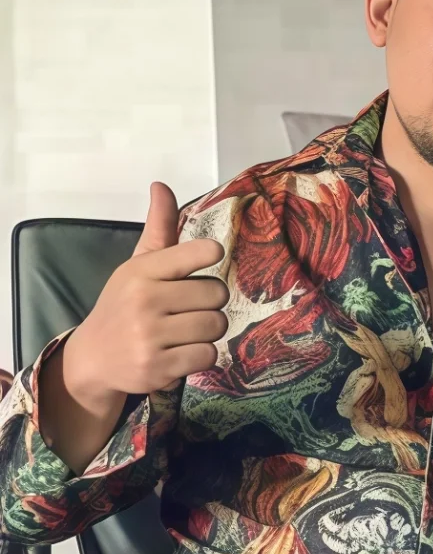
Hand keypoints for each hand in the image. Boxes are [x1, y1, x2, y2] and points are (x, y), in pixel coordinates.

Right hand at [65, 181, 229, 401]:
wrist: (94, 359)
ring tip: (185, 331)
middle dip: (210, 303)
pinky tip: (179, 353)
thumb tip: (161, 185)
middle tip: (188, 309)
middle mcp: (145, 301)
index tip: (208, 259)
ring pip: (216, 326)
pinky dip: (200, 356)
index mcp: (142, 271)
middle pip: (217, 294)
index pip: (199, 252)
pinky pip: (208, 355)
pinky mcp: (158, 369)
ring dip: (208, 331)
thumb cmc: (124, 305)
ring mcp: (150, 337)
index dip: (211, 255)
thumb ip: (158, 227)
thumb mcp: (137, 265)